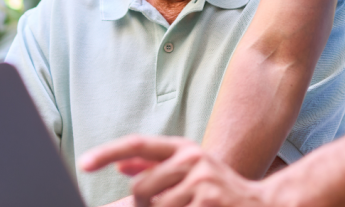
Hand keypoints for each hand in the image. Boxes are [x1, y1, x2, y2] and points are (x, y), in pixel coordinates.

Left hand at [80, 135, 273, 206]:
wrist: (260, 205)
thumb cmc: (217, 190)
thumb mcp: (190, 170)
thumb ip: (155, 167)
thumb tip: (121, 165)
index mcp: (184, 148)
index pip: (138, 143)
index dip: (108, 152)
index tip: (84, 163)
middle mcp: (193, 159)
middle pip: (141, 190)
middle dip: (144, 206)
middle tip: (169, 206)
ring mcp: (202, 182)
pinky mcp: (206, 202)